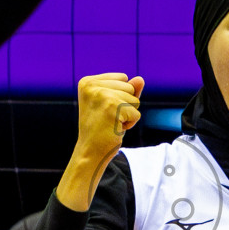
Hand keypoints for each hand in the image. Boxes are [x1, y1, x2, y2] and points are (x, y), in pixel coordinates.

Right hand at [57, 73, 142, 211]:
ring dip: (128, 115)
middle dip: (125, 105)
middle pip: (130, 87)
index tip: (105, 109)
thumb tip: (140, 79)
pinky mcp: (112, 107)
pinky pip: (136, 113)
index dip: (121, 96)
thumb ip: (127, 90)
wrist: (90, 151)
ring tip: (111, 123)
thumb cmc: (101, 129)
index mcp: (87, 82)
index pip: (123, 78)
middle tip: (108, 118)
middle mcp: (92, 85)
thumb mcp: (114, 104)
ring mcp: (101, 95)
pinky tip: (114, 129)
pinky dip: (130, 124)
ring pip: (135, 100)